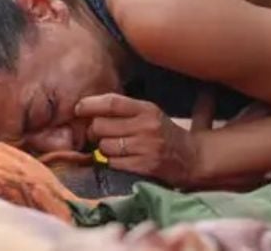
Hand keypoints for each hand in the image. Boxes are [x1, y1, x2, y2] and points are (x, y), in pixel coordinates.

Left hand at [76, 94, 198, 186]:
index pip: (111, 102)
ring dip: (103, 148)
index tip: (78, 108)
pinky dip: (112, 162)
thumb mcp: (148, 114)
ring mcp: (146, 147)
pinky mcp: (145, 166)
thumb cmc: (163, 134)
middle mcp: (146, 126)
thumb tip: (88, 108)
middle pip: (101, 126)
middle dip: (94, 131)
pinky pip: (113, 163)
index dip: (90, 104)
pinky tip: (120, 159)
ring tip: (112, 148)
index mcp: (146, 109)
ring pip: (105, 146)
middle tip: (98, 134)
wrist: (192, 158)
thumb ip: (123, 110)